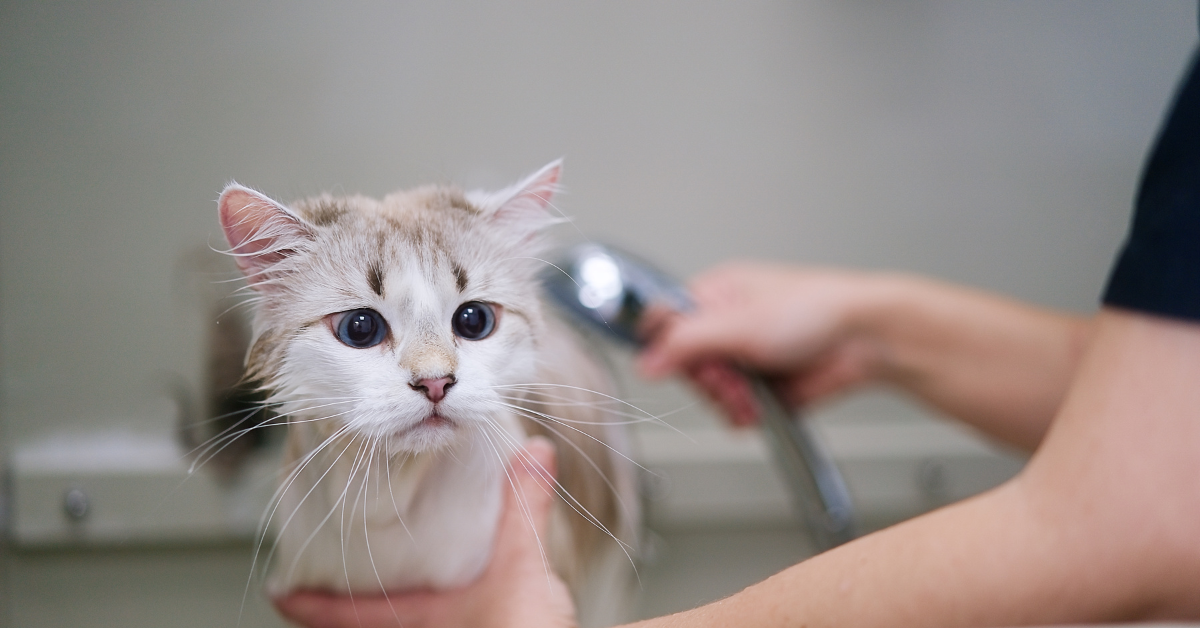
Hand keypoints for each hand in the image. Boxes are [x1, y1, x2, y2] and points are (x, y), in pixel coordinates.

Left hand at [272, 437, 576, 627]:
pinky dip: (432, 619)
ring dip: (388, 616)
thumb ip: (524, 506)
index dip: (309, 605)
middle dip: (348, 612)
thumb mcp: (524, 563)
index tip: (280, 592)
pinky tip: (452, 608)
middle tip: (324, 586)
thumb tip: (534, 452)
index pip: (347, 614)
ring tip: (383, 593)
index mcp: (420, 621)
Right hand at [638, 263, 885, 424]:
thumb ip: (685, 341)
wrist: (864, 340)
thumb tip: (647, 360)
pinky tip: (761, 405)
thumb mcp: (738, 322)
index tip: (680, 363)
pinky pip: (733, 412)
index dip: (668, 349)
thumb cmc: (815, 309)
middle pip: (686, 367)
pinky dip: (744, 414)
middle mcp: (725, 327)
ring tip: (752, 391)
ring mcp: (744, 359)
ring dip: (728, 400)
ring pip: (709, 394)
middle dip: (708, 380)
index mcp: (714, 295)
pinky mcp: (761, 388)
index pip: (665, 324)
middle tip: (729, 375)